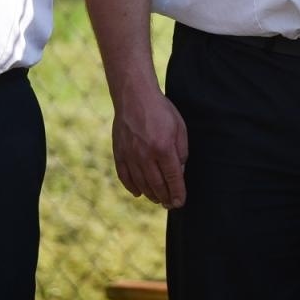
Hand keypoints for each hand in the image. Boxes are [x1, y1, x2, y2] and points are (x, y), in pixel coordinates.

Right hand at [111, 88, 189, 208]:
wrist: (134, 96)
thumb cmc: (161, 110)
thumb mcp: (179, 127)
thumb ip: (181, 152)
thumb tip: (180, 172)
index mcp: (163, 148)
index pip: (173, 178)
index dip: (178, 193)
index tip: (180, 202)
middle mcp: (146, 155)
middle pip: (157, 185)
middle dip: (165, 198)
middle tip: (170, 204)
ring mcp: (130, 156)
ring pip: (141, 184)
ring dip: (151, 195)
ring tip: (158, 199)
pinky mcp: (119, 153)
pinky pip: (125, 177)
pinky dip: (132, 187)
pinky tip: (138, 193)